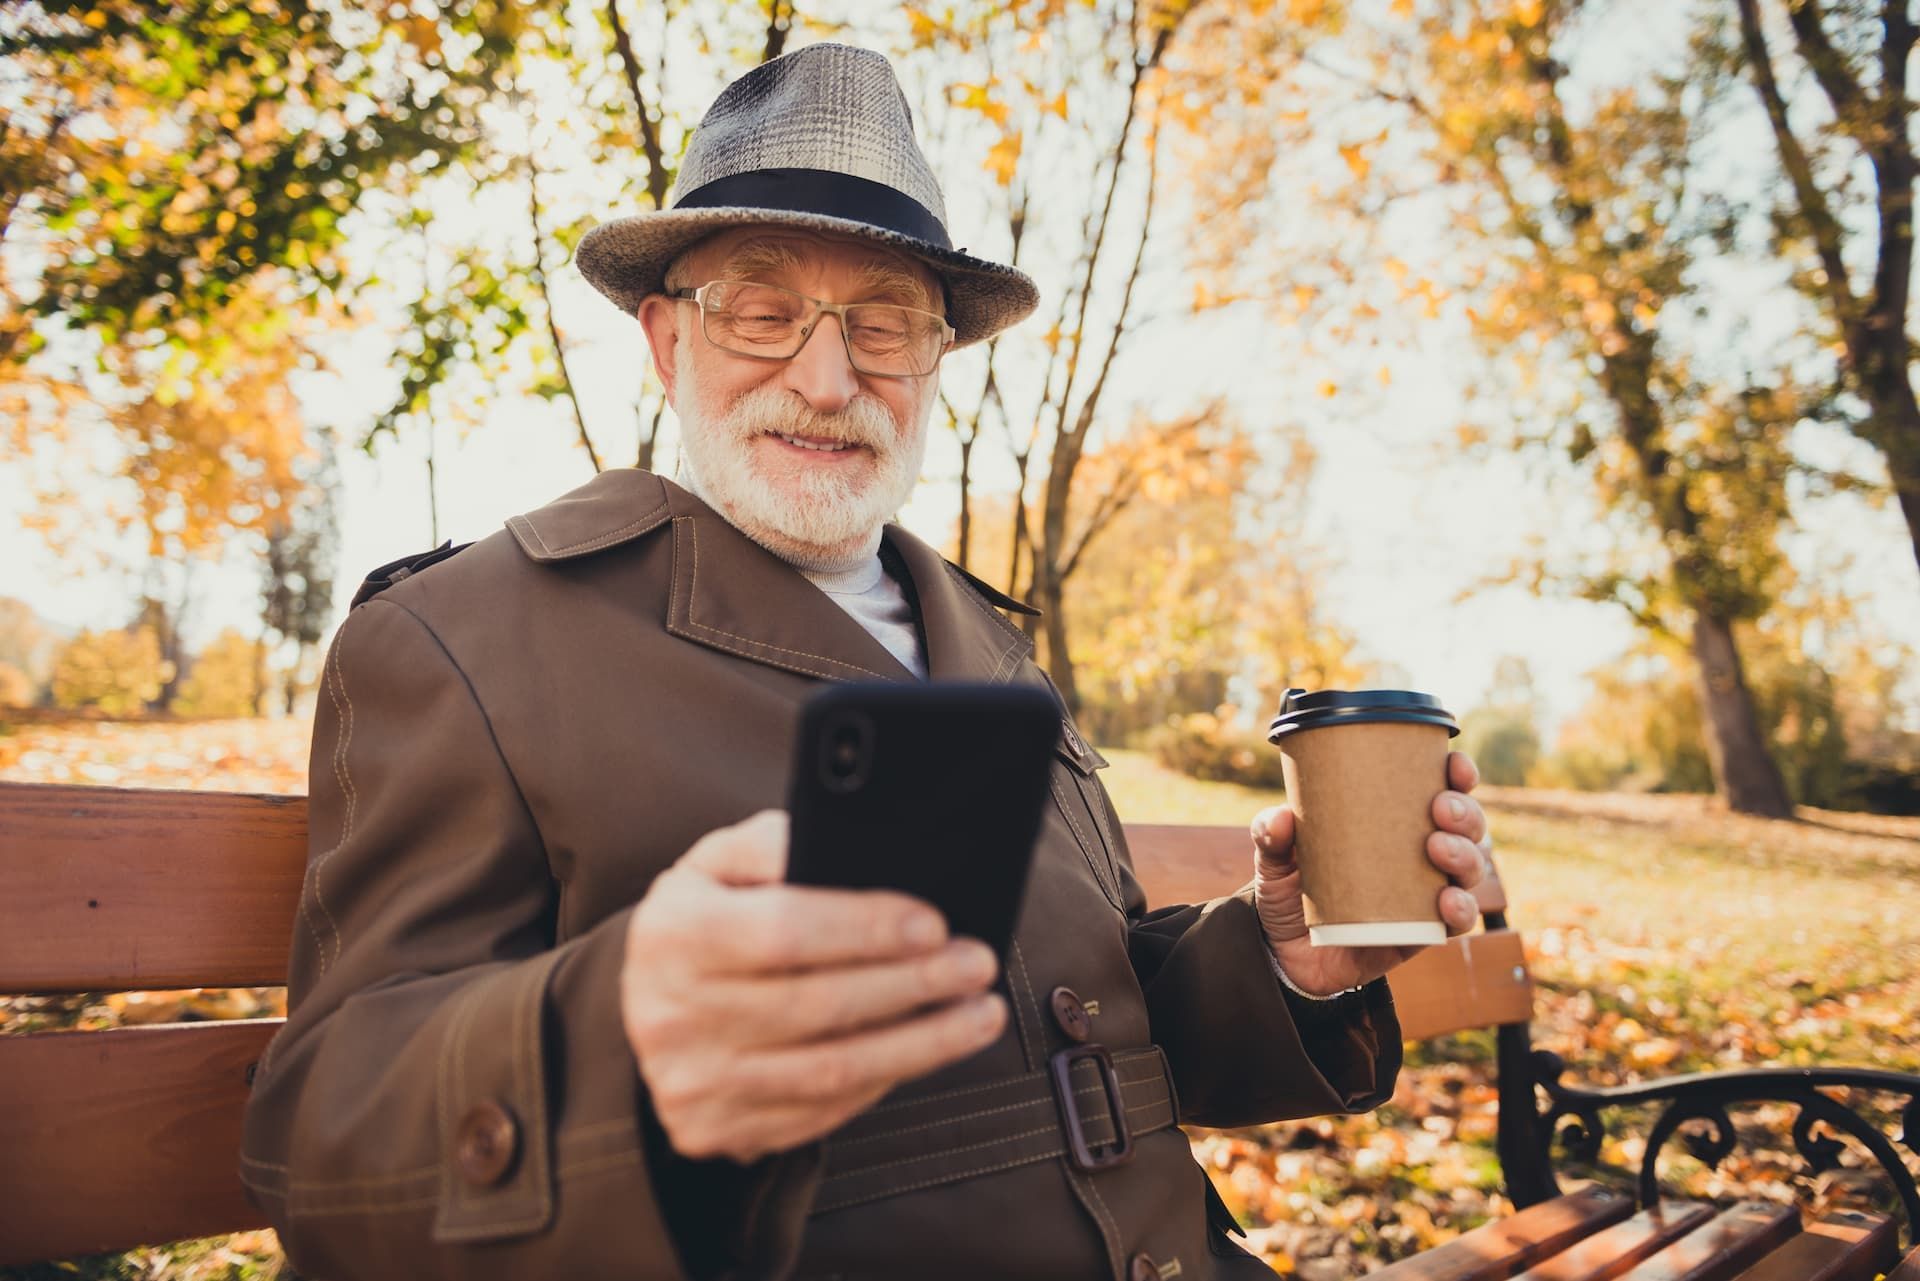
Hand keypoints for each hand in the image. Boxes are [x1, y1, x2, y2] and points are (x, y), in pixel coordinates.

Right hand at [618, 810, 1007, 1162]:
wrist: (648, 1001)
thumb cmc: (705, 917)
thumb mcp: (720, 862)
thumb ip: (775, 845)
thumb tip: (850, 849)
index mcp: (672, 935)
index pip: (782, 932)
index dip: (864, 929)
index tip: (933, 923)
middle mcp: (672, 1015)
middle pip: (816, 1006)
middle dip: (912, 985)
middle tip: (976, 963)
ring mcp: (693, 1082)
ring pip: (830, 1072)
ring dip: (921, 1044)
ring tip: (978, 1013)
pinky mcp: (715, 1128)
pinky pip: (821, 1111)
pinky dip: (884, 1080)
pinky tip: (926, 1048)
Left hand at [1250, 750, 1491, 996]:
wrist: (1284, 954)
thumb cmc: (1289, 891)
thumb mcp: (1275, 858)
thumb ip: (1271, 835)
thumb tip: (1281, 818)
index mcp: (1392, 821)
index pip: (1438, 787)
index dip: (1457, 773)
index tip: (1453, 762)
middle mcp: (1419, 852)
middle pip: (1465, 826)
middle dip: (1465, 812)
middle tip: (1440, 808)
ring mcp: (1425, 893)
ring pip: (1469, 868)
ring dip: (1466, 854)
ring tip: (1439, 848)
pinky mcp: (1423, 932)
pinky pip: (1457, 921)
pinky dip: (1462, 908)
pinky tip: (1448, 899)